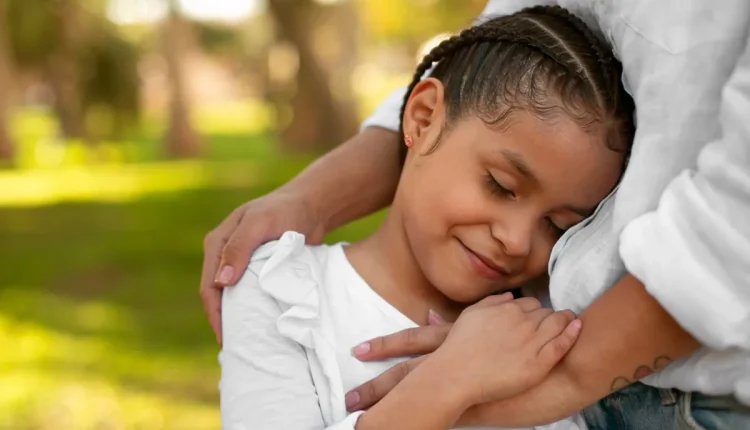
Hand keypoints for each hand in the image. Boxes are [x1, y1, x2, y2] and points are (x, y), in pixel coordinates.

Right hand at [201, 190, 324, 343]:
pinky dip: (252, 310)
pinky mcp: (258, 270)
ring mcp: (241, 264)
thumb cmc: (284, 210)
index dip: (215, 314)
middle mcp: (224, 255)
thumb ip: (240, 248)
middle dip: (223, 322)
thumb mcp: (260, 224)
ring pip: (233, 298)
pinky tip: (261, 328)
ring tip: (247, 345)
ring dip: (238, 318)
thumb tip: (222, 281)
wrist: (311, 205)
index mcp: (217, 244)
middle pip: (217, 296)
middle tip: (236, 349)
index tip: (226, 338)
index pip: (209, 286)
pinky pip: (250, 294)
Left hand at [346, 294, 580, 410]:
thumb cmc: (529, 338)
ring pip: (420, 402)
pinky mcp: (476, 413)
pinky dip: (424, 424)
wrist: (559, 361)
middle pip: (406, 378)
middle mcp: (450, 367)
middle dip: (376, 388)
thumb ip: (467, 321)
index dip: (385, 345)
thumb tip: (435, 316)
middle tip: (348, 401)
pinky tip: (410, 429)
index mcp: (452, 345)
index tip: (358, 350)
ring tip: (363, 425)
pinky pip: (444, 421)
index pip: (412, 343)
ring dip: (394, 413)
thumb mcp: (495, 324)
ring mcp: (461, 392)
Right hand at [432, 295, 580, 404]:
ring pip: (558, 323)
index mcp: (507, 309)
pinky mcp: (538, 363)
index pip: (532, 304)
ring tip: (571, 323)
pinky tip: (578, 327)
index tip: (537, 319)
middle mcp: (522, 321)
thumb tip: (510, 297)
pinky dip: (572, 333)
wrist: (456, 374)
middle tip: (554, 325)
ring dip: (566, 321)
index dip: (536, 312)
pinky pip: (561, 344)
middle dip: (551, 317)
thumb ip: (491, 302)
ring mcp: (532, 342)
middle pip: (547, 312)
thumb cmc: (459, 346)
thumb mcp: (471, 314)